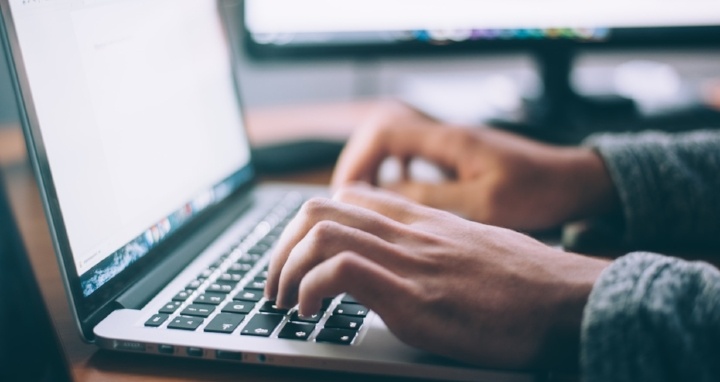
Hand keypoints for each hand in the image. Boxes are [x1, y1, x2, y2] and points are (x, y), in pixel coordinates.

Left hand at [265, 185, 610, 368]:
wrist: (571, 300)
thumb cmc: (529, 282)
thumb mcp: (475, 249)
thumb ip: (436, 246)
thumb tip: (411, 263)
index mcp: (423, 220)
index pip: (348, 197)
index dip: (309, 224)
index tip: (299, 257)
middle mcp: (410, 232)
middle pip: (320, 208)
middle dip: (282, 247)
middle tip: (276, 283)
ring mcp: (410, 261)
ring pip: (320, 232)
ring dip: (285, 268)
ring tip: (285, 301)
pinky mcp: (415, 297)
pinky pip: (341, 271)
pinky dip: (310, 289)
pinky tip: (311, 313)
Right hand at [332, 102, 618, 230]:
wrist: (575, 182)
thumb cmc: (538, 192)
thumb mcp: (483, 204)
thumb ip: (431, 199)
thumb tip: (382, 198)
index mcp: (449, 140)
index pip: (383, 133)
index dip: (357, 161)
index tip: (346, 194)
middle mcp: (446, 135)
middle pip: (382, 135)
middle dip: (359, 166)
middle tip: (348, 202)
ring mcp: (452, 145)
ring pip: (396, 146)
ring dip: (376, 171)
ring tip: (365, 204)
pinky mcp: (459, 157)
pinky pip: (414, 158)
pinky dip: (397, 175)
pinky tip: (399, 199)